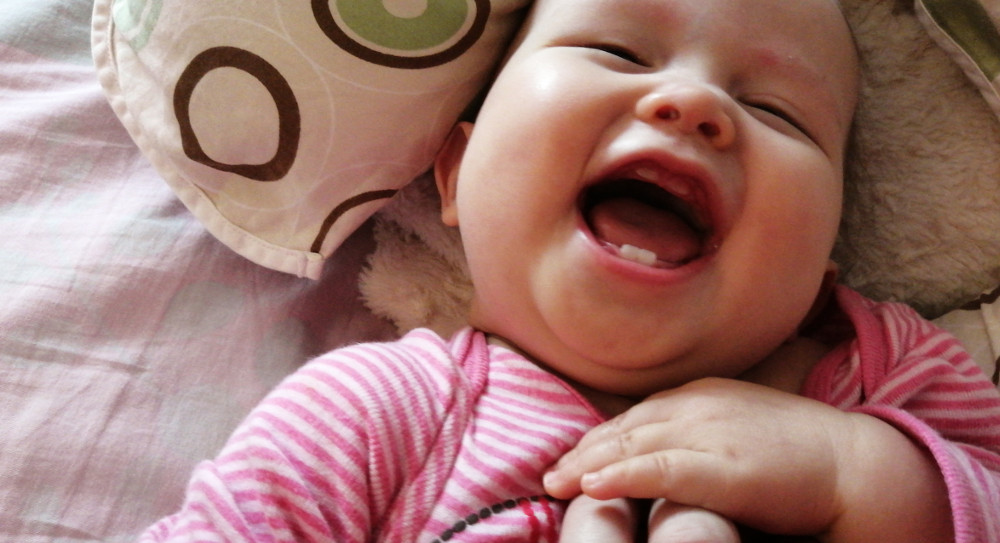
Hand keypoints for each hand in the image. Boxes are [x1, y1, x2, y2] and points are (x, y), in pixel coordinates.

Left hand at [544, 378, 861, 535]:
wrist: (856, 463)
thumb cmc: (802, 451)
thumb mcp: (739, 426)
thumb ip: (700, 431)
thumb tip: (663, 453)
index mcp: (702, 394)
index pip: (636, 415)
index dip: (599, 438)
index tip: (571, 458)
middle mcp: (699, 406)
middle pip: (626, 428)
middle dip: (584, 452)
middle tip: (551, 474)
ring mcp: (711, 434)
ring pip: (634, 446)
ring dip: (589, 465)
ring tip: (555, 482)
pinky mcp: (725, 468)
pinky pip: (663, 470)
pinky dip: (624, 475)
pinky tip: (594, 486)